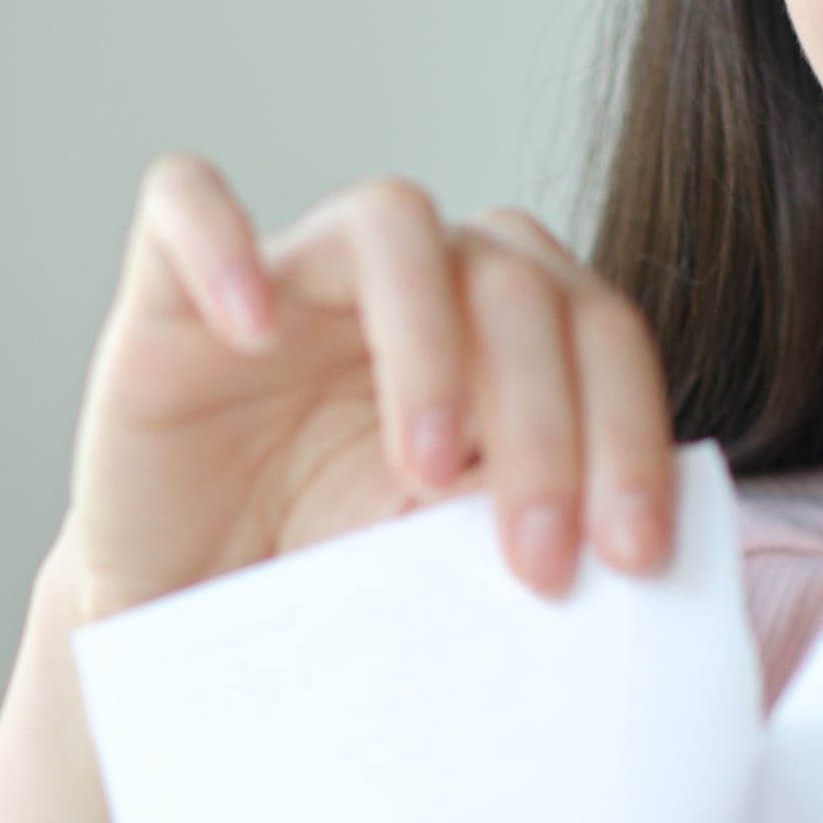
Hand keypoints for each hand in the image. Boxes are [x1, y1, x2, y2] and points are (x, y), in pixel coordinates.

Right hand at [65, 161, 682, 620]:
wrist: (179, 620)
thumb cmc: (317, 586)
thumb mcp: (448, 571)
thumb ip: (531, 535)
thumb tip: (654, 566)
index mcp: (494, 344)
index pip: (595, 330)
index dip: (629, 431)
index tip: (631, 552)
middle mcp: (408, 290)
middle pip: (512, 276)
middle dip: (548, 421)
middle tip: (541, 556)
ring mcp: (292, 278)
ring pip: (391, 216)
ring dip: (429, 338)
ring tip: (423, 467)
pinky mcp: (169, 295)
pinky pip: (186, 202)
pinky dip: (223, 244)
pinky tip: (250, 329)